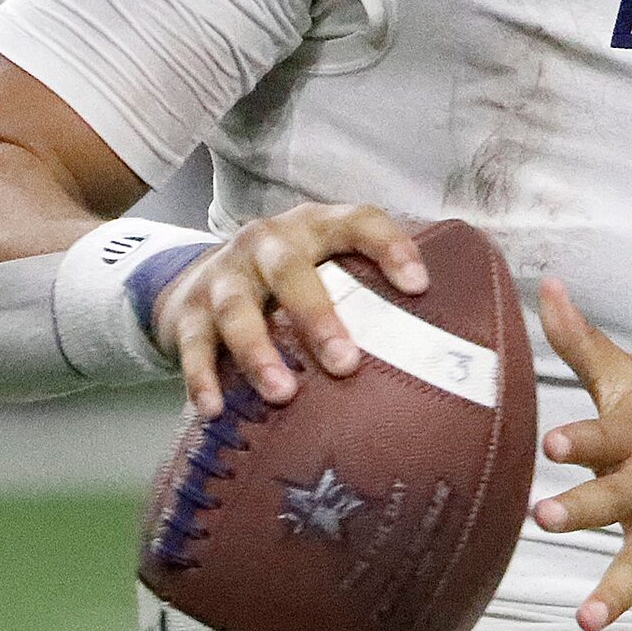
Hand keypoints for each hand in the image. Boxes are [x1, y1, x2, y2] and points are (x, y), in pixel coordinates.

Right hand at [150, 201, 429, 417]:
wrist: (198, 278)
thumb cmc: (289, 281)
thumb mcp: (328, 269)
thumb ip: (372, 294)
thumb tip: (446, 353)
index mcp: (314, 227)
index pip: (359, 222)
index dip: (390, 247)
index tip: (419, 287)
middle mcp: (267, 242)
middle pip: (290, 269)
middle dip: (318, 316)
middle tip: (346, 363)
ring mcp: (224, 274)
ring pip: (237, 308)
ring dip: (259, 352)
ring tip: (283, 393)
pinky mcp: (185, 310)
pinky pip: (193, 344)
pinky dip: (203, 376)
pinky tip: (216, 409)